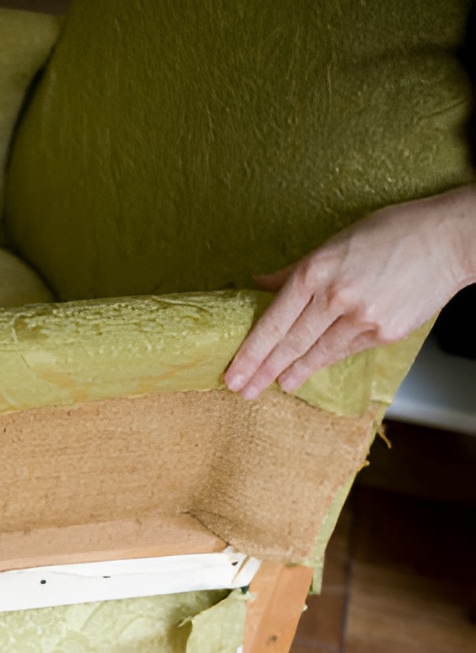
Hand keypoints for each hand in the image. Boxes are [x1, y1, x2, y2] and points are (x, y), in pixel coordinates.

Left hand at [225, 185, 475, 398]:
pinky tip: (311, 370)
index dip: (250, 353)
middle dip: (262, 372)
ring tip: (276, 386)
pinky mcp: (385, 332)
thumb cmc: (392, 233)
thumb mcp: (333, 243)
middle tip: (242, 390)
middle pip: (289, 344)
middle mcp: (335, 297)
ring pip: (317, 353)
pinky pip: (347, 350)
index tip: (233, 373)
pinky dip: (326, 361)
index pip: (271, 322)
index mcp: (315, 272)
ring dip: (294, 373)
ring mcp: (362, 318)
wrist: (448, 239)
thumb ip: (295, 270)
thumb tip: (260, 285)